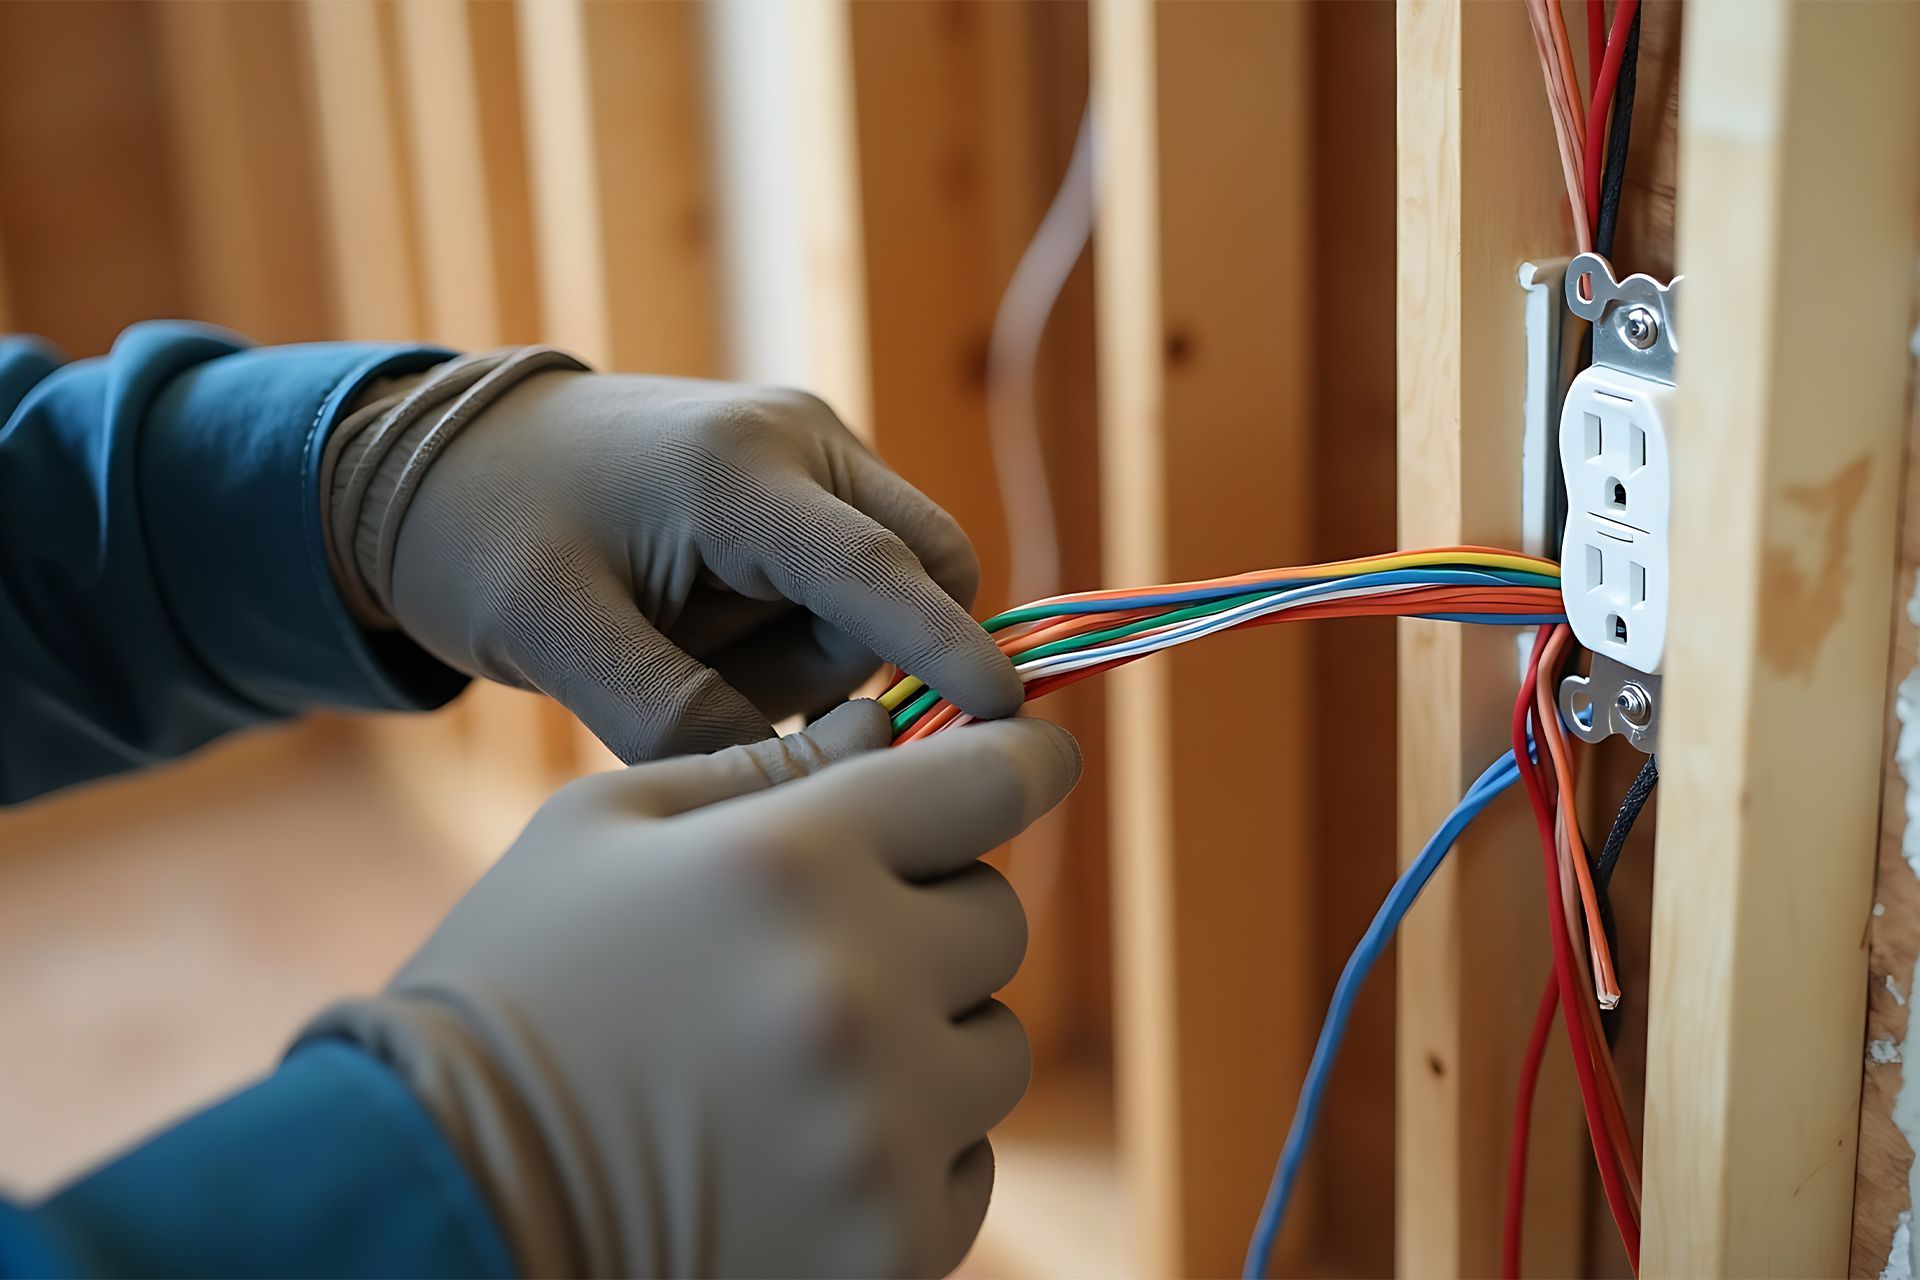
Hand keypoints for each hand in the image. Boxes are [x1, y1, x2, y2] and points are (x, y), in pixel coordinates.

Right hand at [302, 702, 1081, 1277]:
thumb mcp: (602, 830)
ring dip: (929, 1035)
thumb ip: (762, 768)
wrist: (442, 1196)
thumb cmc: (516, 986)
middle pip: (995, 917)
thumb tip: (890, 726)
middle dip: (929, 914)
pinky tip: (804, 1142)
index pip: (988, 782)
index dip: (1022, 760)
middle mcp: (856, 990)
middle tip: (829, 942)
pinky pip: (969, 1163)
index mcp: (786, 863)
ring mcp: (881, 1129)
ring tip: (803, 1055)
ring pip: (992, 1046)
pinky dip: (913, 1145)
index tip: (1033, 760)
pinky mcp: (890, 1243)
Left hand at [380, 365, 1020, 758]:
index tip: (1010, 717)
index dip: (950, 649)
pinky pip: (851, 581)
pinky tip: (707, 628)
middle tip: (741, 692)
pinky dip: (803, 628)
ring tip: (689, 645)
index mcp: (736, 471)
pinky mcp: (802, 480)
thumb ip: (678, 720)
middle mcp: (797, 440)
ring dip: (818, 649)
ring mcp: (807, 450)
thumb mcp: (555, 640)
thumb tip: (797, 785)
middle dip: (871, 656)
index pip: (881, 568)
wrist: (439, 459)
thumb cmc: (486, 537)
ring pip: (889, 588)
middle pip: (924, 569)